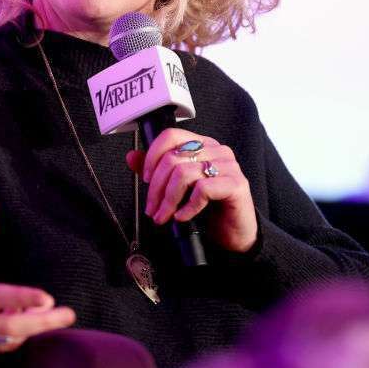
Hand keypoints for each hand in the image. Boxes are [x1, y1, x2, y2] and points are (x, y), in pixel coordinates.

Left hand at [126, 129, 257, 252]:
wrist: (235, 232)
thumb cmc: (209, 207)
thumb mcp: (179, 188)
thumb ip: (157, 171)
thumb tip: (131, 157)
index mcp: (202, 144)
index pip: (171, 135)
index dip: (152, 156)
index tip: (145, 179)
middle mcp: (217, 150)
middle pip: (174, 158)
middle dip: (156, 188)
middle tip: (152, 209)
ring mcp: (228, 166)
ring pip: (185, 174)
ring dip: (168, 200)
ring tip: (164, 216)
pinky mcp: (236, 185)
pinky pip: (203, 190)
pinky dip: (187, 207)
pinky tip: (183, 217)